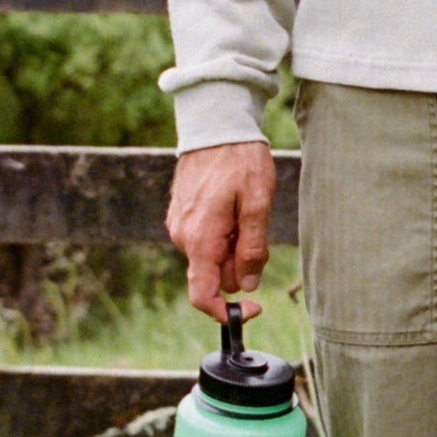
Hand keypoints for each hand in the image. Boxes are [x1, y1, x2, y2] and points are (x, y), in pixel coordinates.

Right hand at [167, 137, 277, 321]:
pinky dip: (223, 234)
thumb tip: (247, 285)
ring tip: (244, 210)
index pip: (202, 296)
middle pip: (215, 276)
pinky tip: (232, 206)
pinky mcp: (181, 216)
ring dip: (232, 247)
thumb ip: (252, 247)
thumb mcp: (257, 202)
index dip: (227, 312)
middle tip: (256, 229)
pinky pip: (205, 241)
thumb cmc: (239, 160)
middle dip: (240, 265)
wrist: (214, 124)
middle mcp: (182, 237)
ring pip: (212, 258)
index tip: (254, 306)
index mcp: (200, 239)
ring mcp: (179, 226)